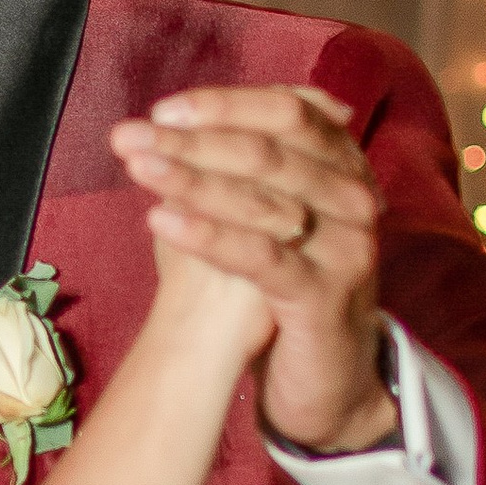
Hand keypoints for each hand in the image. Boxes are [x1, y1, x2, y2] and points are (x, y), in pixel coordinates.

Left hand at [109, 85, 390, 451]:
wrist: (327, 379)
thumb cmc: (282, 290)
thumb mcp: (264, 218)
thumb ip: (232, 168)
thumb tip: (161, 128)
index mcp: (343, 166)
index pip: (287, 112)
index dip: (223, 106)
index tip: (162, 111)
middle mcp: (354, 197)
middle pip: (269, 151)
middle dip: (192, 141)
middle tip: (131, 135)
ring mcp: (346, 246)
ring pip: (262, 199)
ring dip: (190, 179)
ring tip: (136, 167)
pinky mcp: (326, 296)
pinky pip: (261, 256)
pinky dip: (207, 235)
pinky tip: (158, 220)